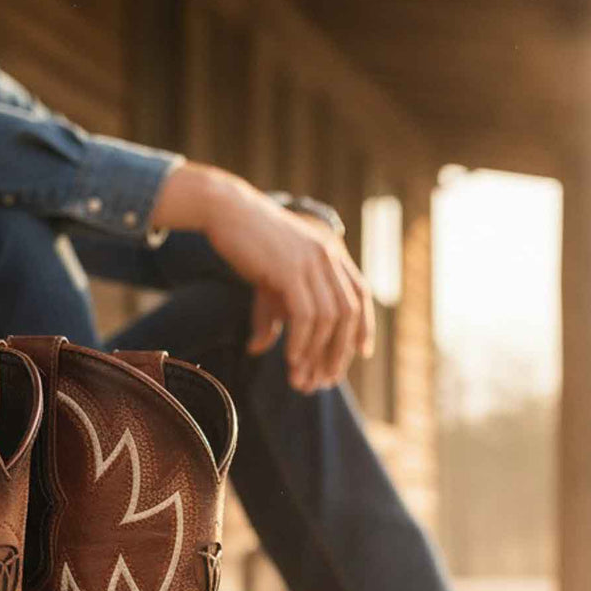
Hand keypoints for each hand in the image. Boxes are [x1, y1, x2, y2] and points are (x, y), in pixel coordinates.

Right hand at [151, 163, 375, 391]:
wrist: (226, 211)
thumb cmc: (246, 244)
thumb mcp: (268, 280)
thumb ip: (272, 313)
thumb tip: (259, 348)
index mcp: (330, 252)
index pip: (360, 293)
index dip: (364, 325)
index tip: (361, 353)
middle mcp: (328, 255)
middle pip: (348, 312)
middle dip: (340, 350)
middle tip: (327, 378)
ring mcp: (312, 260)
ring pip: (329, 318)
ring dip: (318, 353)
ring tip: (303, 378)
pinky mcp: (291, 269)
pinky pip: (306, 315)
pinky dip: (302, 341)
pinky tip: (292, 359)